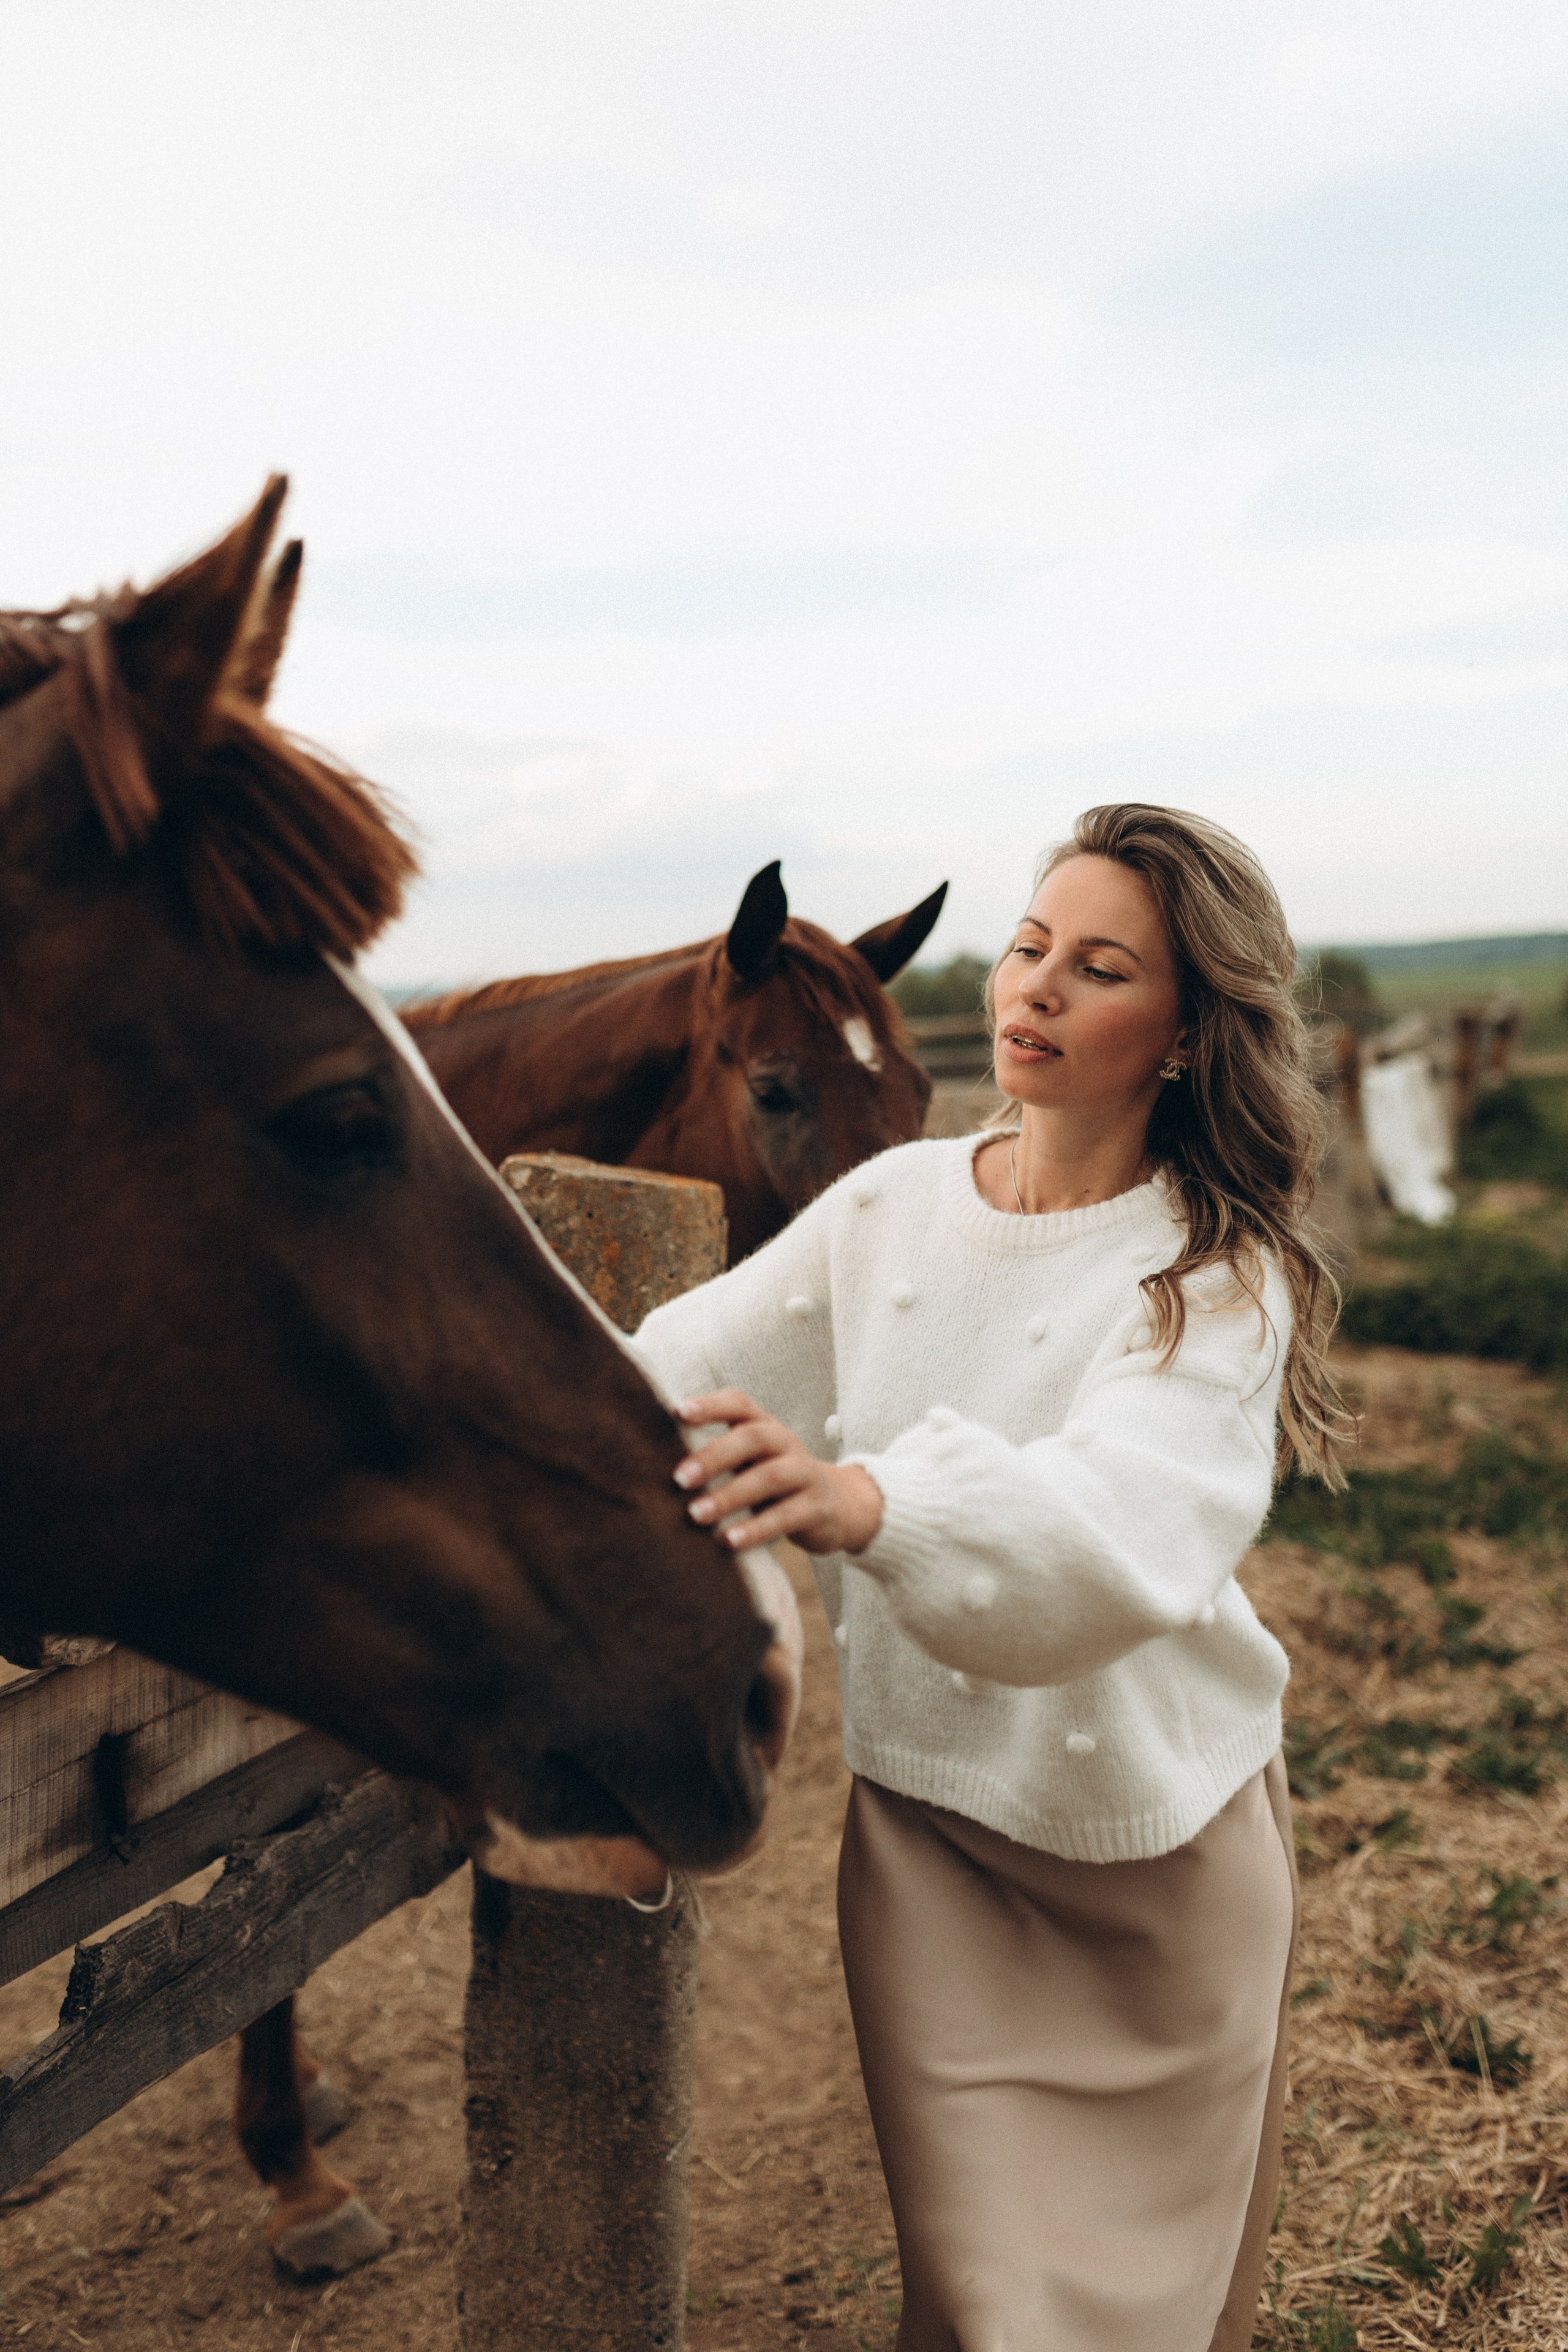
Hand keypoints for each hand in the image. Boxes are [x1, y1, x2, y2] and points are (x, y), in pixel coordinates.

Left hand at [674, 1390, 883, 1557]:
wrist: (841, 1506)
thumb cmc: (776, 1481)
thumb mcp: (752, 1461)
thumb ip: (718, 1455)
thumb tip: (651, 1461)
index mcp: (765, 1426)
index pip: (739, 1404)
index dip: (711, 1405)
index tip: (678, 1412)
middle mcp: (786, 1443)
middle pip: (752, 1438)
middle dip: (713, 1456)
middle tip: (679, 1478)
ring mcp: (806, 1474)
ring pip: (769, 1477)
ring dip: (729, 1496)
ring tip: (695, 1514)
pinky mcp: (817, 1508)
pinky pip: (786, 1516)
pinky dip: (756, 1529)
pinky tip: (729, 1541)